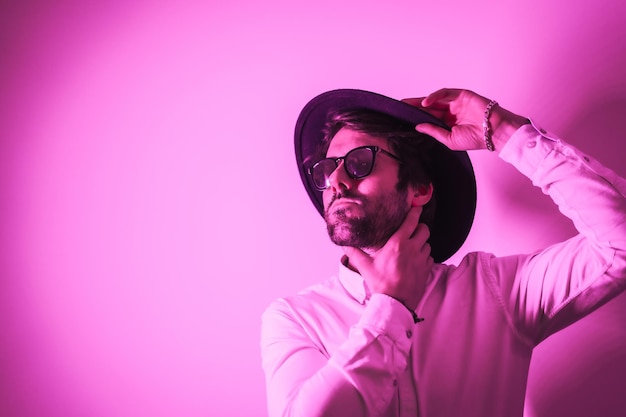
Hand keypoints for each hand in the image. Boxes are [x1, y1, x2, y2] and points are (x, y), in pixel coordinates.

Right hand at [342, 206, 432, 310]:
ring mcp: (421, 259)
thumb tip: (344, 244)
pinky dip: (424, 256)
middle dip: (419, 227)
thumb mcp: (365, 267)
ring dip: (421, 243)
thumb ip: (354, 253)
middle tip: (412, 230)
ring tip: (412, 247)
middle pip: (424, 229)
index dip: (415, 212)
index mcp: (398, 244)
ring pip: (427, 243)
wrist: (395, 303)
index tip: (416, 207)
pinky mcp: (427, 269)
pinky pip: (429, 257)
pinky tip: (415, 260)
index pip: (411, 221)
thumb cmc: (381, 284)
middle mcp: (412, 248)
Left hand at [402, 88, 528, 150]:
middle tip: (399, 106)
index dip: (416, 116)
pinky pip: (445, 93)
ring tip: (408, 104)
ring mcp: (456, 103)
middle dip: (414, 106)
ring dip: (421, 101)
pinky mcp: (462, 95)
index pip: (429, 117)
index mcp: (448, 123)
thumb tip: (418, 127)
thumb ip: (433, 132)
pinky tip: (425, 103)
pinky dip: (435, 96)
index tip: (401, 117)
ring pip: (435, 99)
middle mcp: (451, 112)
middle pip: (429, 107)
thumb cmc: (476, 139)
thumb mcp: (449, 139)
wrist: (494, 133)